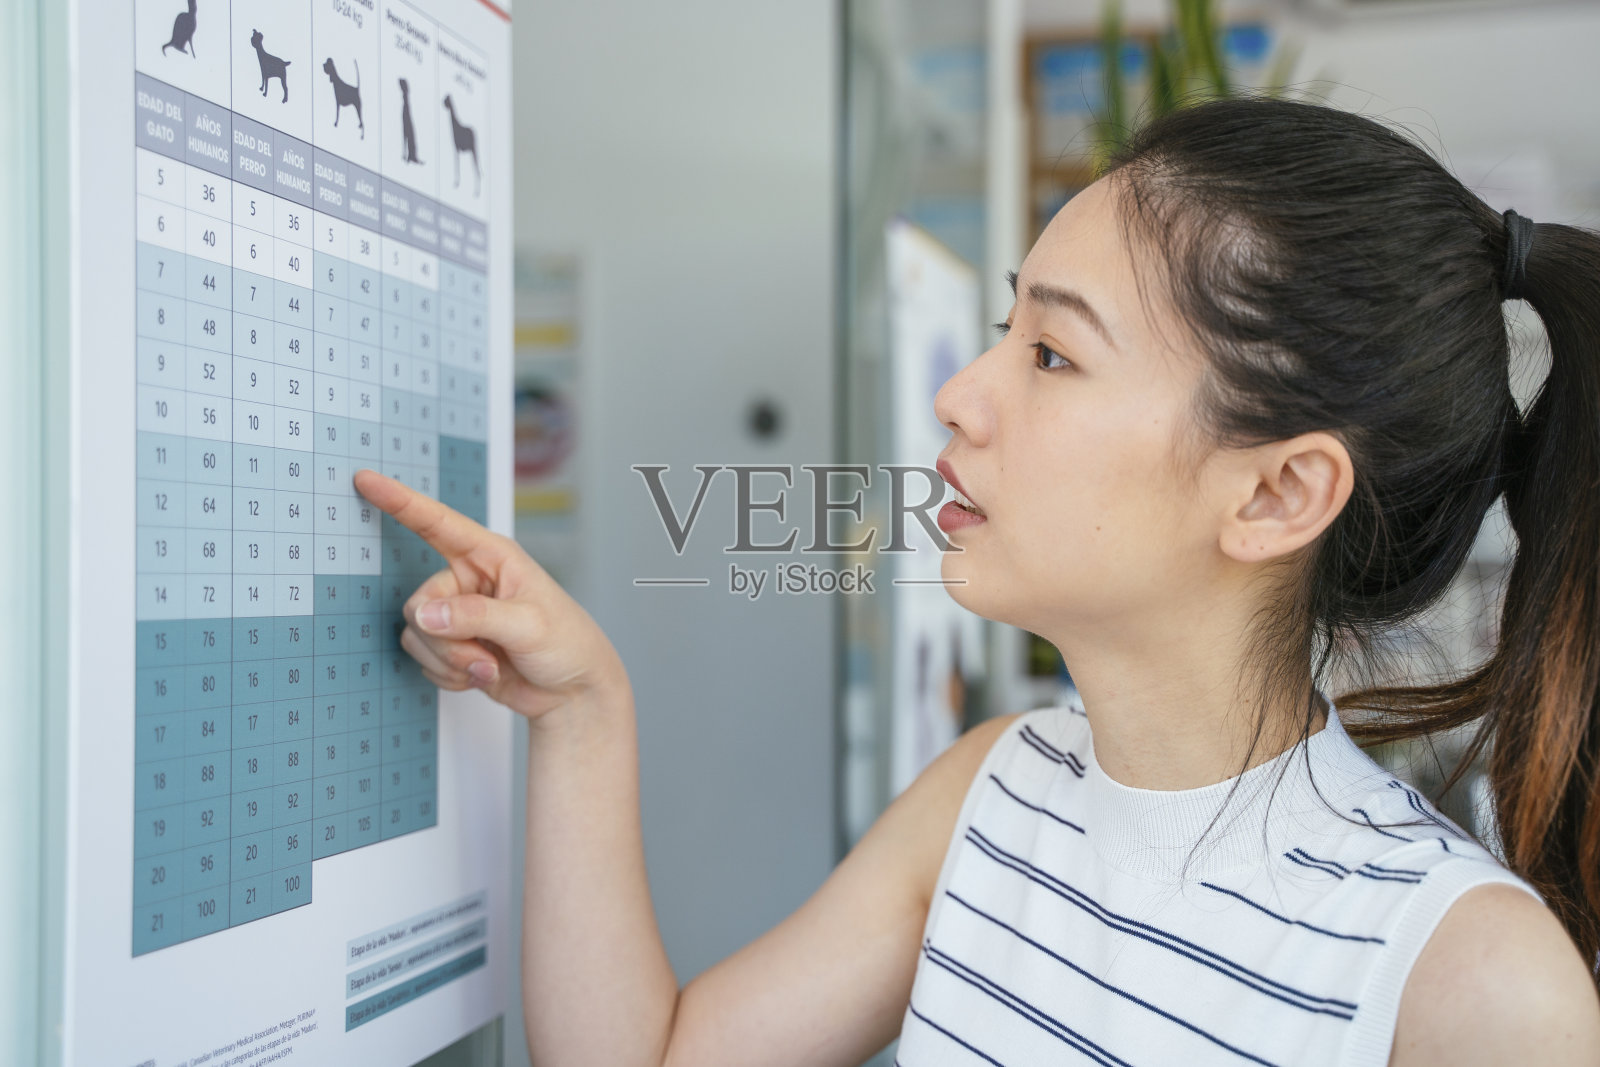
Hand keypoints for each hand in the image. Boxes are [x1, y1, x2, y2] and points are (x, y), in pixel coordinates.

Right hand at [353, 469, 628, 720]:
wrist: (573, 691)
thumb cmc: (566, 643)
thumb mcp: (528, 625)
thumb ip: (475, 617)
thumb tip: (426, 615)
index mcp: (491, 557)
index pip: (437, 523)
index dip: (400, 501)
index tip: (366, 479)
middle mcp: (469, 581)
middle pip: (419, 603)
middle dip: (447, 639)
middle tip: (485, 656)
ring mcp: (459, 615)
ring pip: (417, 635)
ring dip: (451, 661)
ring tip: (490, 667)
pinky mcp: (453, 647)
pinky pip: (425, 660)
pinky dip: (450, 676)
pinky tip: (483, 676)